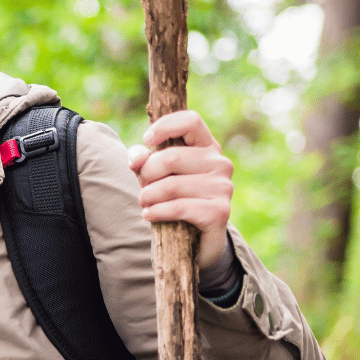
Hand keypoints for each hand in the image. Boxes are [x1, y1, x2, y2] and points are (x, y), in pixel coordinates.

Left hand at [129, 110, 234, 273]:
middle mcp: (220, 163)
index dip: (164, 127)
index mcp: (206, 146)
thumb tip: (137, 159)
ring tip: (145, 203)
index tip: (147, 140)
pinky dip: (156, 212)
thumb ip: (143, 160)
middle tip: (143, 188)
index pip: (190, 120)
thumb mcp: (156, 175)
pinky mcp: (219, 212)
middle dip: (146, 174)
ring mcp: (223, 187)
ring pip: (171, 185)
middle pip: (171, 157)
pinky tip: (149, 215)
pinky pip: (178, 207)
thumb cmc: (174, 197)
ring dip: (148, 196)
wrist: (197, 239)